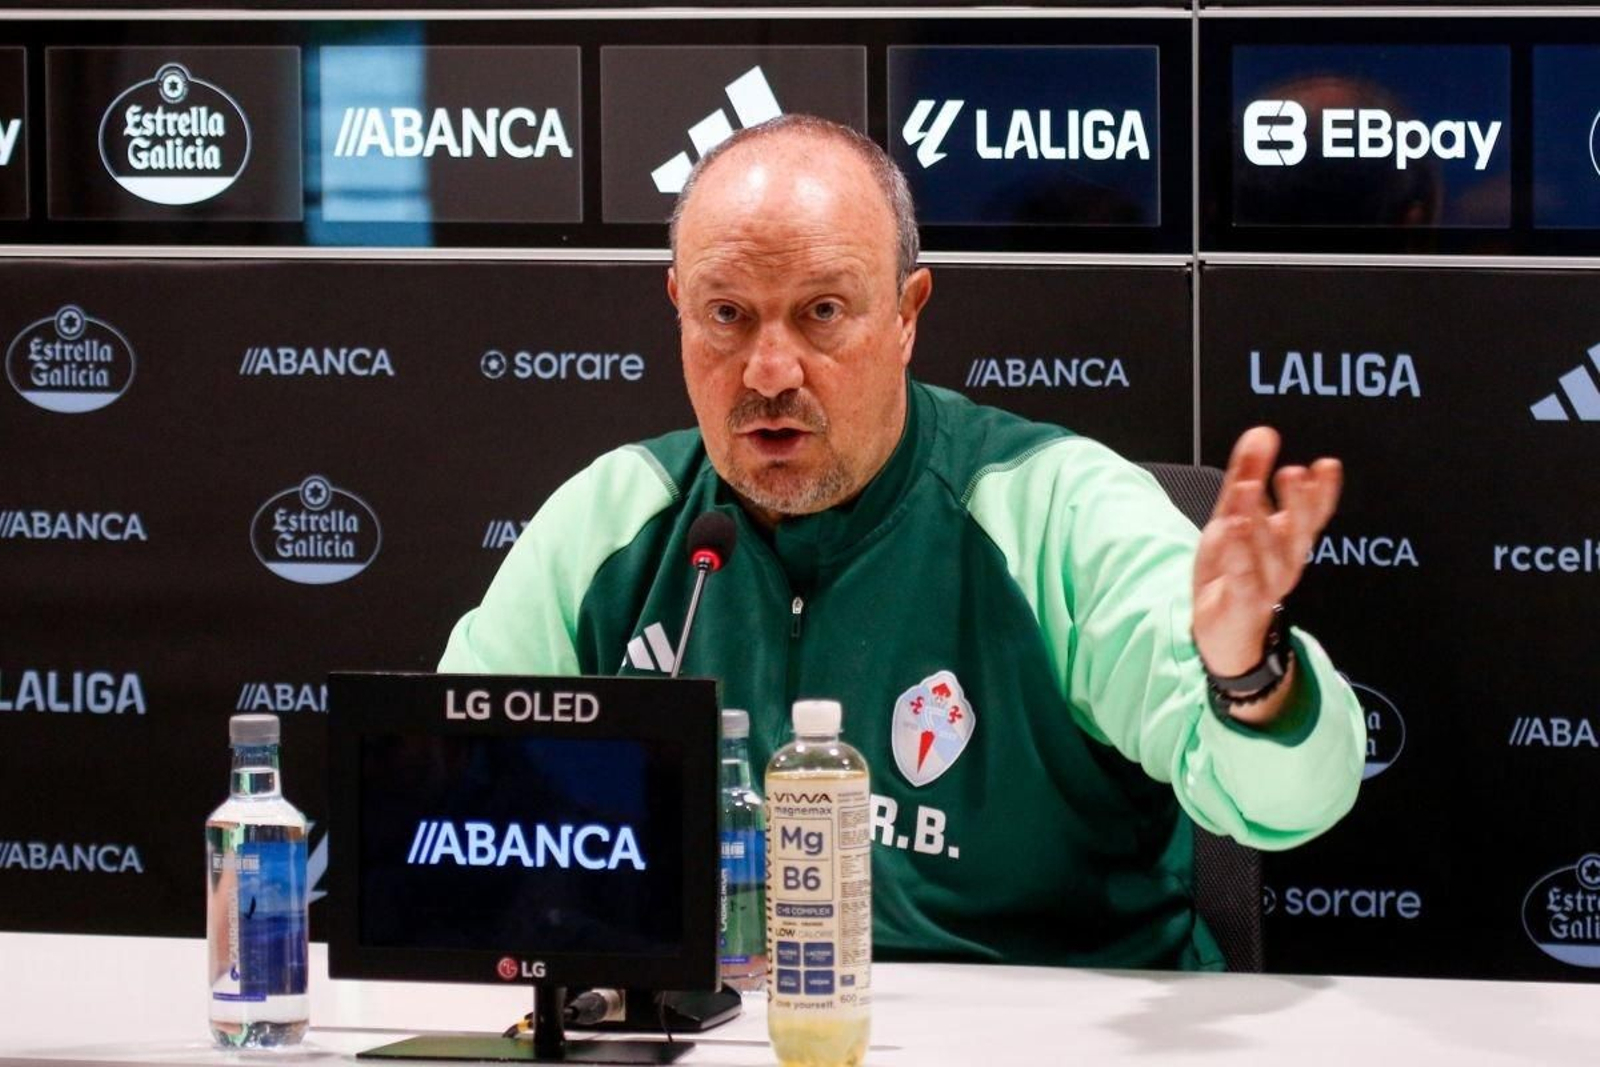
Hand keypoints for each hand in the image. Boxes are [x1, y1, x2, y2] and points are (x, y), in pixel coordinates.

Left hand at [1193, 427, 1341, 685]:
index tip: (1326, 466)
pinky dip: (1238, 558)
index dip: (1321, 491)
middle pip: (1297, 532)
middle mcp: (1283, 562)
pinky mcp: (1242, 604)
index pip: (1311, 513)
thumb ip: (1248, 474)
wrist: (1224, 630)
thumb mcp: (1236, 515)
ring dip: (1260, 523)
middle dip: (1299, 504)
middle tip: (1292, 474)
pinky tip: (1231, 534)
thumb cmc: (1235, 569)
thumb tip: (1262, 433)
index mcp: (1286, 539)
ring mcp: (1265, 585)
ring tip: (1247, 492)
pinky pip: (1243, 580)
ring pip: (1266, 554)